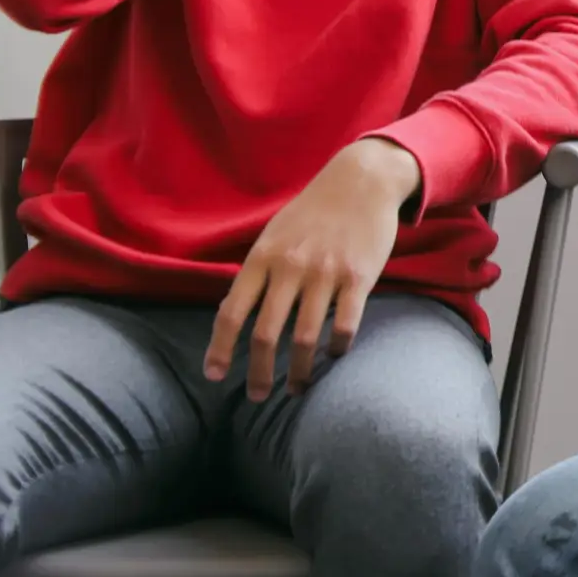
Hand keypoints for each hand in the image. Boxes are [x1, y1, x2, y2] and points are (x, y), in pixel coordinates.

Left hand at [205, 138, 417, 398]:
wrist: (362, 181)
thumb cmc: (313, 211)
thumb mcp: (273, 234)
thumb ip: (256, 273)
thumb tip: (232, 315)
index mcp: (263, 258)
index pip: (231, 313)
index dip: (219, 350)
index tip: (214, 377)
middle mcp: (290, 268)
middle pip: (265, 334)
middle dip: (258, 373)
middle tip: (258, 395)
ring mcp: (325, 274)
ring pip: (305, 337)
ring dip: (299, 371)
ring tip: (297, 388)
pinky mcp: (359, 277)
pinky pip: (345, 325)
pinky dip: (338, 348)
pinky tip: (335, 355)